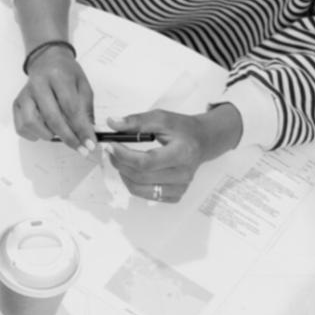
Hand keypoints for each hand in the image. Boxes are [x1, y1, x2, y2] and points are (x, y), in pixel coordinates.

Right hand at [13, 44, 95, 151]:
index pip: (70, 107)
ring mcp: (25, 94)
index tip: (90, 143)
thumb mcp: (83, 85)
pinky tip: (44, 131)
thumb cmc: (66, 73)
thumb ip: (86, 110)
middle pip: (52, 117)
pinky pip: (21, 126)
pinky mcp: (16, 103)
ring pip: (31, 123)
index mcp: (58, 76)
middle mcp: (38, 84)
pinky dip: (33, 134)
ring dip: (48, 134)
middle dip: (68, 137)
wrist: (47, 59)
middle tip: (80, 149)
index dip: (81, 128)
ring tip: (59, 134)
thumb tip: (88, 136)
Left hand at [101, 105, 240, 202]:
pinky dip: (134, 184)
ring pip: (139, 189)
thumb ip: (137, 121)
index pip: (146, 163)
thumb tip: (113, 123)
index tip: (111, 145)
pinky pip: (146, 196)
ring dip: (124, 174)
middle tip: (112, 151)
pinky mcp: (176, 195)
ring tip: (121, 160)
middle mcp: (183, 174)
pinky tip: (135, 170)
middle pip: (140, 177)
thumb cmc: (183, 130)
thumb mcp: (162, 118)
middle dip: (120, 163)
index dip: (123, 156)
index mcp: (182, 153)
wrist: (202, 142)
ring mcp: (180, 188)